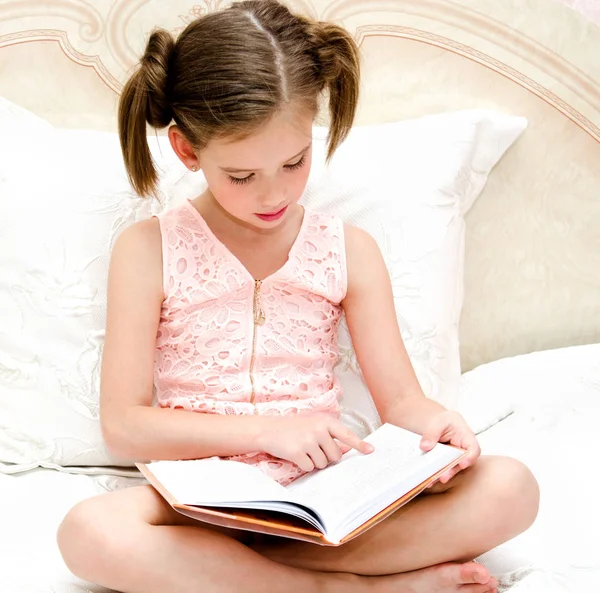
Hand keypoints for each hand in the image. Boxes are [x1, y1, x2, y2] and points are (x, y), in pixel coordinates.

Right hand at [256, 414, 373, 471]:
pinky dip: (304, 465)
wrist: (268, 429)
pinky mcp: (298, 452)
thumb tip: (347, 450)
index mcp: (325, 421)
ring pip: (323, 463)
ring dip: (315, 461)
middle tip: (314, 449)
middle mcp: (318, 429)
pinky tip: (296, 455)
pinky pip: (310, 468)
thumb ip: (330, 437)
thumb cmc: (293, 428)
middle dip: (327, 457)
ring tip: (303, 450)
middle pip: (335, 455)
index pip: (346, 434)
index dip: (359, 444)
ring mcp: (308, 440)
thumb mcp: (313, 427)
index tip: (371, 451)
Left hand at [419, 410, 479, 484]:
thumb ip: (432, 432)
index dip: (470, 458)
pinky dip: (434, 475)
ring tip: (432, 480)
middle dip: (452, 471)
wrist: (436, 425)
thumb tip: (425, 447)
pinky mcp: (445, 464)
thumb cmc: (442, 421)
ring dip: (442, 475)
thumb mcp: (438, 421)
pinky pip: (441, 470)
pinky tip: (427, 480)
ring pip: (450, 469)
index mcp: (466, 437)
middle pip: (461, 463)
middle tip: (443, 477)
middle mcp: (462, 451)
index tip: (462, 464)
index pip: (474, 449)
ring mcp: (454, 459)